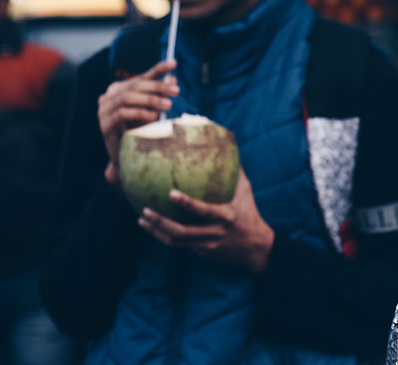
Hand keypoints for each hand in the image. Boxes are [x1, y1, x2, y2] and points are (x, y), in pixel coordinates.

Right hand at [97, 59, 178, 183]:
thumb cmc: (141, 131)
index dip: (158, 69)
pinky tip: (153, 117)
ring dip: (150, 100)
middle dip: (158, 87)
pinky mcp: (104, 125)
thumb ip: (160, 94)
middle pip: (135, 85)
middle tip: (176, 91)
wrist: (126, 158)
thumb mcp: (153, 111)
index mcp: (120, 90)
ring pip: (128, 97)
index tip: (174, 63)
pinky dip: (140, 113)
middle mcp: (109, 97)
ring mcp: (104, 111)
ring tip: (168, 105)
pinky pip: (122, 114)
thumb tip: (173, 77)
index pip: (141, 77)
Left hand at [137, 168, 274, 272]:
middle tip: (144, 211)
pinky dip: (163, 236)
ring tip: (142, 220)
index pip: (204, 211)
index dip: (187, 204)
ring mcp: (207, 246)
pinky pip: (179, 245)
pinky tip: (152, 227)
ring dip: (157, 232)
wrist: (255, 248)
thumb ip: (235, 172)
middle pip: (183, 232)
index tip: (171, 193)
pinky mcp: (202, 253)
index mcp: (226, 216)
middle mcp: (215, 233)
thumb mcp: (245, 191)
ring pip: (176, 242)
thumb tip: (225, 146)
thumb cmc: (249, 212)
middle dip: (161, 223)